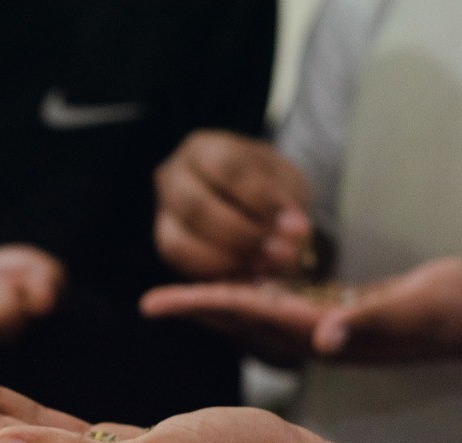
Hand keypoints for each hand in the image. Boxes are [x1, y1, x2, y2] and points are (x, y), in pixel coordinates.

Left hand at [140, 257, 461, 366]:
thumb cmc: (453, 310)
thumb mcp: (413, 311)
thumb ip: (369, 322)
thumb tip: (324, 337)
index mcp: (320, 334)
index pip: (245, 316)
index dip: (200, 305)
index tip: (156, 303)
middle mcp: (313, 335)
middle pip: (238, 319)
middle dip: (195, 309)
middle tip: (150, 303)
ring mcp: (324, 328)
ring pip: (255, 313)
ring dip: (217, 303)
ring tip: (177, 297)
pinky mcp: (336, 314)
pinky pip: (281, 305)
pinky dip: (251, 294)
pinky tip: (232, 285)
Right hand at [154, 130, 310, 278]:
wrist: (244, 201)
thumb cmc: (264, 185)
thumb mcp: (284, 180)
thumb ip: (288, 201)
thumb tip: (293, 233)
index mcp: (204, 148)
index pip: (229, 169)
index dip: (264, 201)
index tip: (298, 227)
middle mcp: (173, 176)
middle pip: (197, 207)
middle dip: (243, 236)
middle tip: (281, 254)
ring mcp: (163, 213)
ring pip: (179, 243)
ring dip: (227, 260)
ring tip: (265, 267)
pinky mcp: (165, 246)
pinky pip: (181, 266)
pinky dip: (216, 274)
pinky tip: (247, 275)